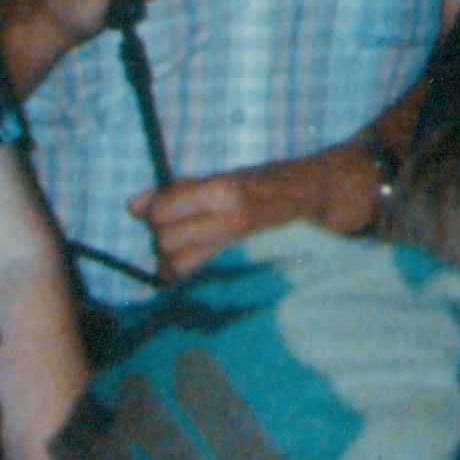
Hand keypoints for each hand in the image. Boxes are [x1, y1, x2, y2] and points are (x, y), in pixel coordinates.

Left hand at [133, 142, 382, 280]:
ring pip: (182, 270)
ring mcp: (243, 250)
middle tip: (179, 239)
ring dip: (176, 266)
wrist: (326, 199)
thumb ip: (180, 191)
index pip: (161, 212)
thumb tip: (133, 206)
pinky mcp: (251, 270)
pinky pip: (205, 283)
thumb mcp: (228, 175)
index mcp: (223, 191)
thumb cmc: (274, 184)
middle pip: (167, 245)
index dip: (155, 215)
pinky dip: (194, 280)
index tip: (164, 216)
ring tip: (190, 257)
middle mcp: (231, 221)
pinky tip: (202, 273)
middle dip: (164, 244)